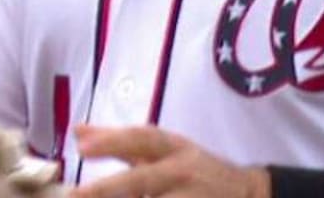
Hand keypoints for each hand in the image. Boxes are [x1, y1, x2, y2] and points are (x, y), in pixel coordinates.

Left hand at [70, 125, 268, 197]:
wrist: (249, 193)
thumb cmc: (195, 170)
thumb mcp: (165, 151)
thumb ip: (121, 144)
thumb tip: (77, 132)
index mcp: (175, 148)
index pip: (141, 138)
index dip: (112, 141)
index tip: (81, 147)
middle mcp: (183, 170)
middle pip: (142, 179)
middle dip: (107, 188)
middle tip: (75, 195)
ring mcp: (192, 196)